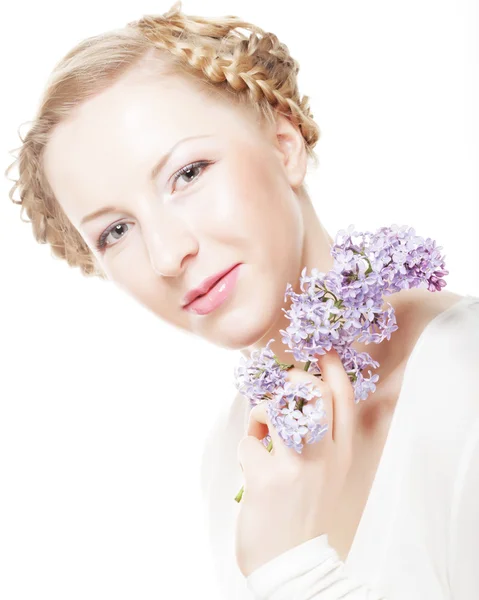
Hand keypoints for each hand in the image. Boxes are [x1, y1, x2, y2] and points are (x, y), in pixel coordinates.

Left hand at [235, 348, 354, 577]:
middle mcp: (325, 456)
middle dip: (294, 379)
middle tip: (281, 387)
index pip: (344, 399)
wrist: (292, 564)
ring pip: (278, 407)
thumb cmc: (304, 511)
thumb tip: (288, 400)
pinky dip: (247, 445)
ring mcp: (297, 465)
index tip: (322, 350)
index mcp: (342, 454)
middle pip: (315, 392)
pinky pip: (250, 440)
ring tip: (261, 429)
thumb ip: (319, 439)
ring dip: (262, 411)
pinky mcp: (268, 477)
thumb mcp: (327, 475)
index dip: (333, 368)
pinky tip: (252, 463)